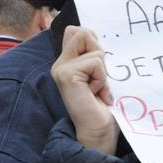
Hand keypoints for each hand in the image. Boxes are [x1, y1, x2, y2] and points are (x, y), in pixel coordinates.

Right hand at [51, 25, 118, 154]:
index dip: (93, 42)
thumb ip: (92, 55)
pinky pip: (95, 62)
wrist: (98, 131)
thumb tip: (93, 34)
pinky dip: (102, 78)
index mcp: (66, 62)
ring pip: (93, 49)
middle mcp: (59, 63)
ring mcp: (60, 69)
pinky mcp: (66, 75)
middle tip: (98, 77)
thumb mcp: (99, 74)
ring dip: (102, 70)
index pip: (76, 31)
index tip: (98, 67)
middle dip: (98, 52)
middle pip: (82, 32)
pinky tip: (96, 93)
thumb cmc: (102, 107)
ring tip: (97, 88)